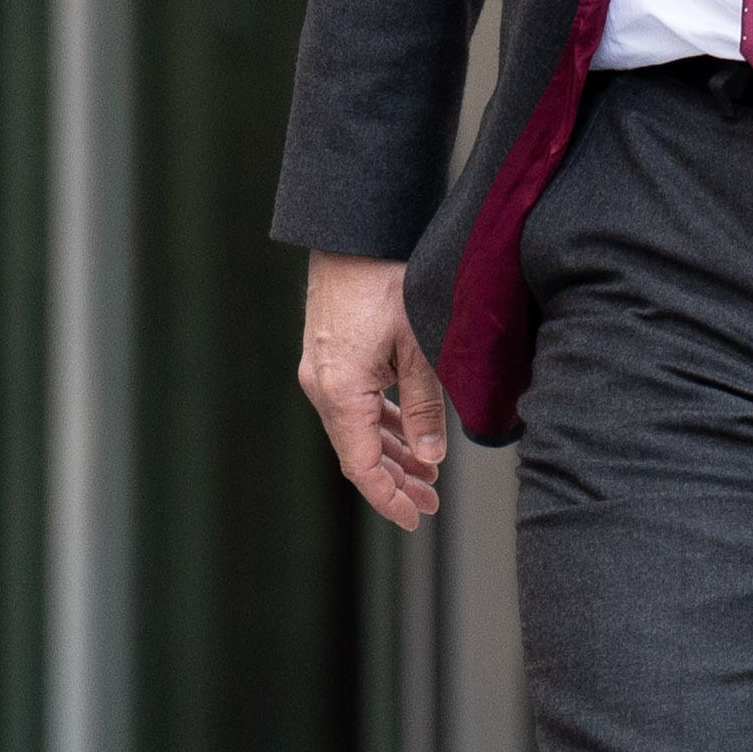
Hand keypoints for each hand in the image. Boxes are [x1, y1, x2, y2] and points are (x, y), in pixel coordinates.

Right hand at [297, 251, 445, 527]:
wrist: (354, 233)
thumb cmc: (387, 281)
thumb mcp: (419, 350)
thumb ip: (423, 409)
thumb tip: (429, 458)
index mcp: (340, 392)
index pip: (362, 466)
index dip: (389, 499)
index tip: (416, 518)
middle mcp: (322, 387)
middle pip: (357, 454)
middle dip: (395, 482)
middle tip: (430, 503)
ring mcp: (322, 372)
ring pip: (357, 430)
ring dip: (391, 453)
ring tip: (427, 474)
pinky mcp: (330, 356)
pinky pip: (354, 405)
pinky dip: (381, 424)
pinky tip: (408, 433)